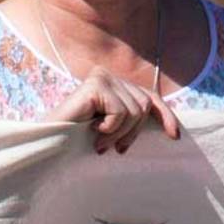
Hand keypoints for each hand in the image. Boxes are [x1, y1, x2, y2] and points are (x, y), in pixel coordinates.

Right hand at [49, 66, 180, 152]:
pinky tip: (93, 133)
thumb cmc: (77, 141)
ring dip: (119, 133)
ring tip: (100, 142)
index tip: (174, 137)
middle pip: (144, 105)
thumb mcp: (113, 130)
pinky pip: (120, 111)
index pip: (149, 96)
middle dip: (133, 132)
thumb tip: (171, 128)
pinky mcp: (95, 84)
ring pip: (135, 110)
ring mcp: (101, 77)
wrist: (49, 144)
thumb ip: (132, 121)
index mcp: (114, 85)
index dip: (164, 115)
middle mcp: (108, 75)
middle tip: (116, 148)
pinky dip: (110, 129)